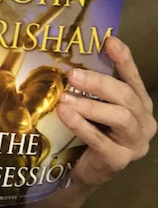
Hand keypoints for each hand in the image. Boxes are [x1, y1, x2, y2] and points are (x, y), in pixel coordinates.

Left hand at [56, 35, 156, 188]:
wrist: (83, 167)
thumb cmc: (91, 128)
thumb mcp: (94, 102)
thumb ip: (91, 84)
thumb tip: (71, 57)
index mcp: (139, 103)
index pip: (133, 77)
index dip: (124, 59)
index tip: (110, 40)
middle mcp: (143, 122)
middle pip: (126, 96)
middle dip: (99, 83)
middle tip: (72, 75)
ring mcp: (134, 143)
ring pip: (119, 117)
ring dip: (90, 105)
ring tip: (65, 98)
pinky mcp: (119, 161)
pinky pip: (100, 140)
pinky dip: (81, 125)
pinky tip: (65, 114)